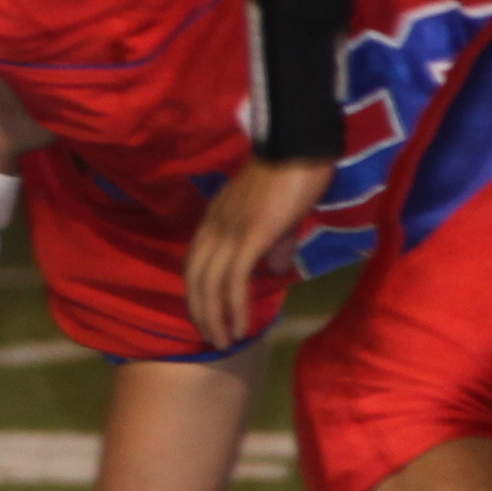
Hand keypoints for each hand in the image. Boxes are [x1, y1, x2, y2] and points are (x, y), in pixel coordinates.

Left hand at [184, 154, 330, 347]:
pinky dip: (233, 307)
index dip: (197, 294)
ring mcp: (228, 233)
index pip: (194, 264)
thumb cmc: (291, 176)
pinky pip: (233, 281)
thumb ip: (273, 244)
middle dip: (200, 313)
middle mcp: (213, 229)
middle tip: (212, 339)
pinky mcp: (248, 238)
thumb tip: (273, 269)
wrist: (297, 148)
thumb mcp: (278, 217)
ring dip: (215, 318)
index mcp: (214, 222)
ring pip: (209, 285)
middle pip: (194, 279)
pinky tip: (240, 327)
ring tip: (224, 342)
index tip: (206, 317)